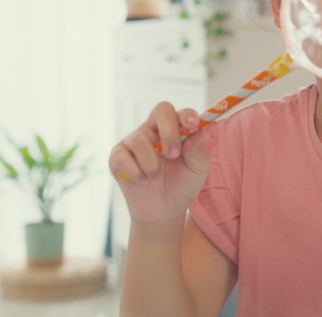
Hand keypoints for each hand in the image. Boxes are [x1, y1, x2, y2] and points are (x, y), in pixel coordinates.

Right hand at [109, 102, 212, 223]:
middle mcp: (154, 130)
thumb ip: (197, 150)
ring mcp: (134, 142)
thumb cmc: (182, 184)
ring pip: (139, 139)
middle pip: (160, 110)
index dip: (186, 115)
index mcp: (175, 129)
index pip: (179, 112)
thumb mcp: (196, 169)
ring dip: (151, 163)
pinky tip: (142, 180)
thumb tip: (203, 131)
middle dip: (169, 132)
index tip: (192, 125)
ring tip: (156, 176)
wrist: (164, 210)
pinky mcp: (117, 156)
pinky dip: (135, 172)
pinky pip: (122, 157)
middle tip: (173, 155)